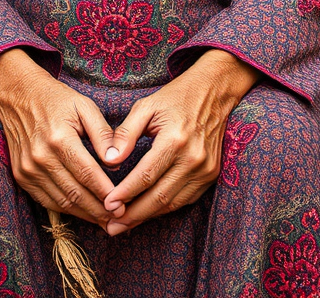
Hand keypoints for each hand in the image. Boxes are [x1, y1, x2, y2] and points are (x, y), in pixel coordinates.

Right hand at [0, 48, 117, 228]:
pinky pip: (45, 200)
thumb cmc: (56, 99)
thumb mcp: (84, 105)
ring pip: (61, 202)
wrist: (18, 95)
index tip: (123, 205)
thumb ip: (102, 134)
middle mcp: (41, 157)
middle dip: (99, 210)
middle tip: (118, 219)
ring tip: (104, 220)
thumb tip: (116, 162)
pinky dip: (65, 209)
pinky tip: (82, 212)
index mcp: (59, 138)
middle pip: (75, 193)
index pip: (87, 174)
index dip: (106, 194)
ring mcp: (28, 169)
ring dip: (84, 215)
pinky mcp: (21, 175)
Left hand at [101, 49, 257, 234]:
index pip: (146, 175)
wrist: (213, 93)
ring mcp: (206, 169)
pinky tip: (148, 212)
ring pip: (173, 203)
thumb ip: (126, 133)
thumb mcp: (146, 106)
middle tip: (112, 227)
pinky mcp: (211, 175)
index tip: (107, 205)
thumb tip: (110, 160)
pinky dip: (165, 208)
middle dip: (134, 215)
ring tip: (125, 225)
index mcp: (175, 139)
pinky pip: (185, 199)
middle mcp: (193, 158)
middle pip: (160, 196)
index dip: (125, 193)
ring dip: (148, 216)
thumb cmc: (175, 98)